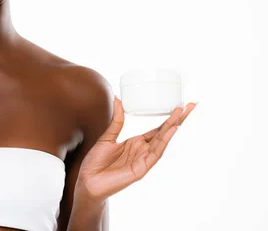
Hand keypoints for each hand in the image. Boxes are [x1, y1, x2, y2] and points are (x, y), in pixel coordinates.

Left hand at [76, 97, 195, 200]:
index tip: (179, 107)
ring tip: (183, 113)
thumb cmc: (96, 162)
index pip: (157, 129)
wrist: (88, 180)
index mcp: (136, 142)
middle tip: (190, 105)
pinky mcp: (141, 168)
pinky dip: (164, 141)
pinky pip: (155, 153)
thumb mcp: (108, 136)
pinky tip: (171, 130)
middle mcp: (143, 150)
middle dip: (177, 119)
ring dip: (173, 127)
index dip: (169, 118)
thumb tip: (118, 99)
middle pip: (164, 133)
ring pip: (162, 141)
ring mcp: (144, 159)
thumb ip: (117, 120)